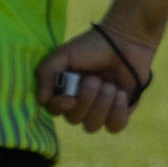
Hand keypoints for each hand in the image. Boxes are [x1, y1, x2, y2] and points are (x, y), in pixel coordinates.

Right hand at [36, 21, 156, 133]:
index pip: (54, 110)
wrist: (126, 39)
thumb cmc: (93, 45)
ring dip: (102, 105)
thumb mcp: (64, 54)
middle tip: (96, 79)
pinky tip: (121, 95)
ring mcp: (100, 109)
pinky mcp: (120, 111)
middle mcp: (81, 103)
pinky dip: (117, 114)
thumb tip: (41, 100)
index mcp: (65, 90)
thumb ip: (47, 73)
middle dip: (86, 100)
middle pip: (74, 120)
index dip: (61, 107)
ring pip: (93, 126)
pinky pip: (115, 127)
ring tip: (111, 86)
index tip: (71, 98)